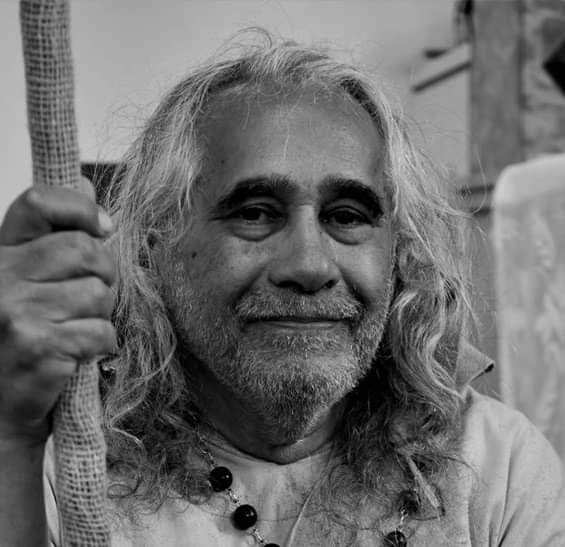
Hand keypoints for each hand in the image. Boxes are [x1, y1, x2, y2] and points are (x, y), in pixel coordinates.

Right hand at [0, 183, 116, 444]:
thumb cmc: (20, 338)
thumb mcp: (28, 280)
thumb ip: (55, 236)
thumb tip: (85, 185)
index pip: (37, 202)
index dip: (79, 208)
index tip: (102, 227)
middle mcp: (0, 276)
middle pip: (84, 249)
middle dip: (105, 273)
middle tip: (94, 294)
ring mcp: (14, 311)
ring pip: (98, 292)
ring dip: (101, 313)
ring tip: (79, 328)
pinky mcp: (36, 345)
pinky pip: (100, 331)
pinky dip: (102, 344)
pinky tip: (80, 353)